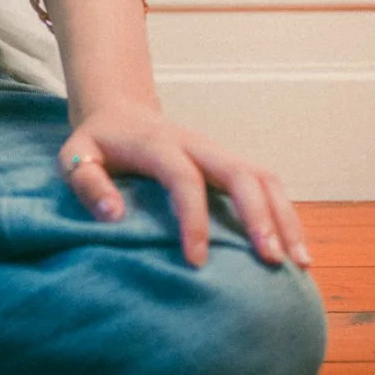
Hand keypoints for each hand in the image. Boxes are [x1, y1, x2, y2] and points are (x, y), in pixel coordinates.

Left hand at [59, 101, 311, 270]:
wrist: (120, 112)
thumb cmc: (98, 144)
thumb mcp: (75, 157)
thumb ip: (87, 183)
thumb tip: (113, 215)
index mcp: (160, 145)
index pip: (185, 179)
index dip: (194, 219)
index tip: (197, 261)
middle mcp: (198, 145)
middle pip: (241, 173)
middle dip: (260, 216)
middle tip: (271, 260)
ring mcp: (220, 153)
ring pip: (265, 178)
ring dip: (286, 217)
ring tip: (299, 262)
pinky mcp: (231, 163)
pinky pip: (268, 185)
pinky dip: (288, 215)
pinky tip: (297, 250)